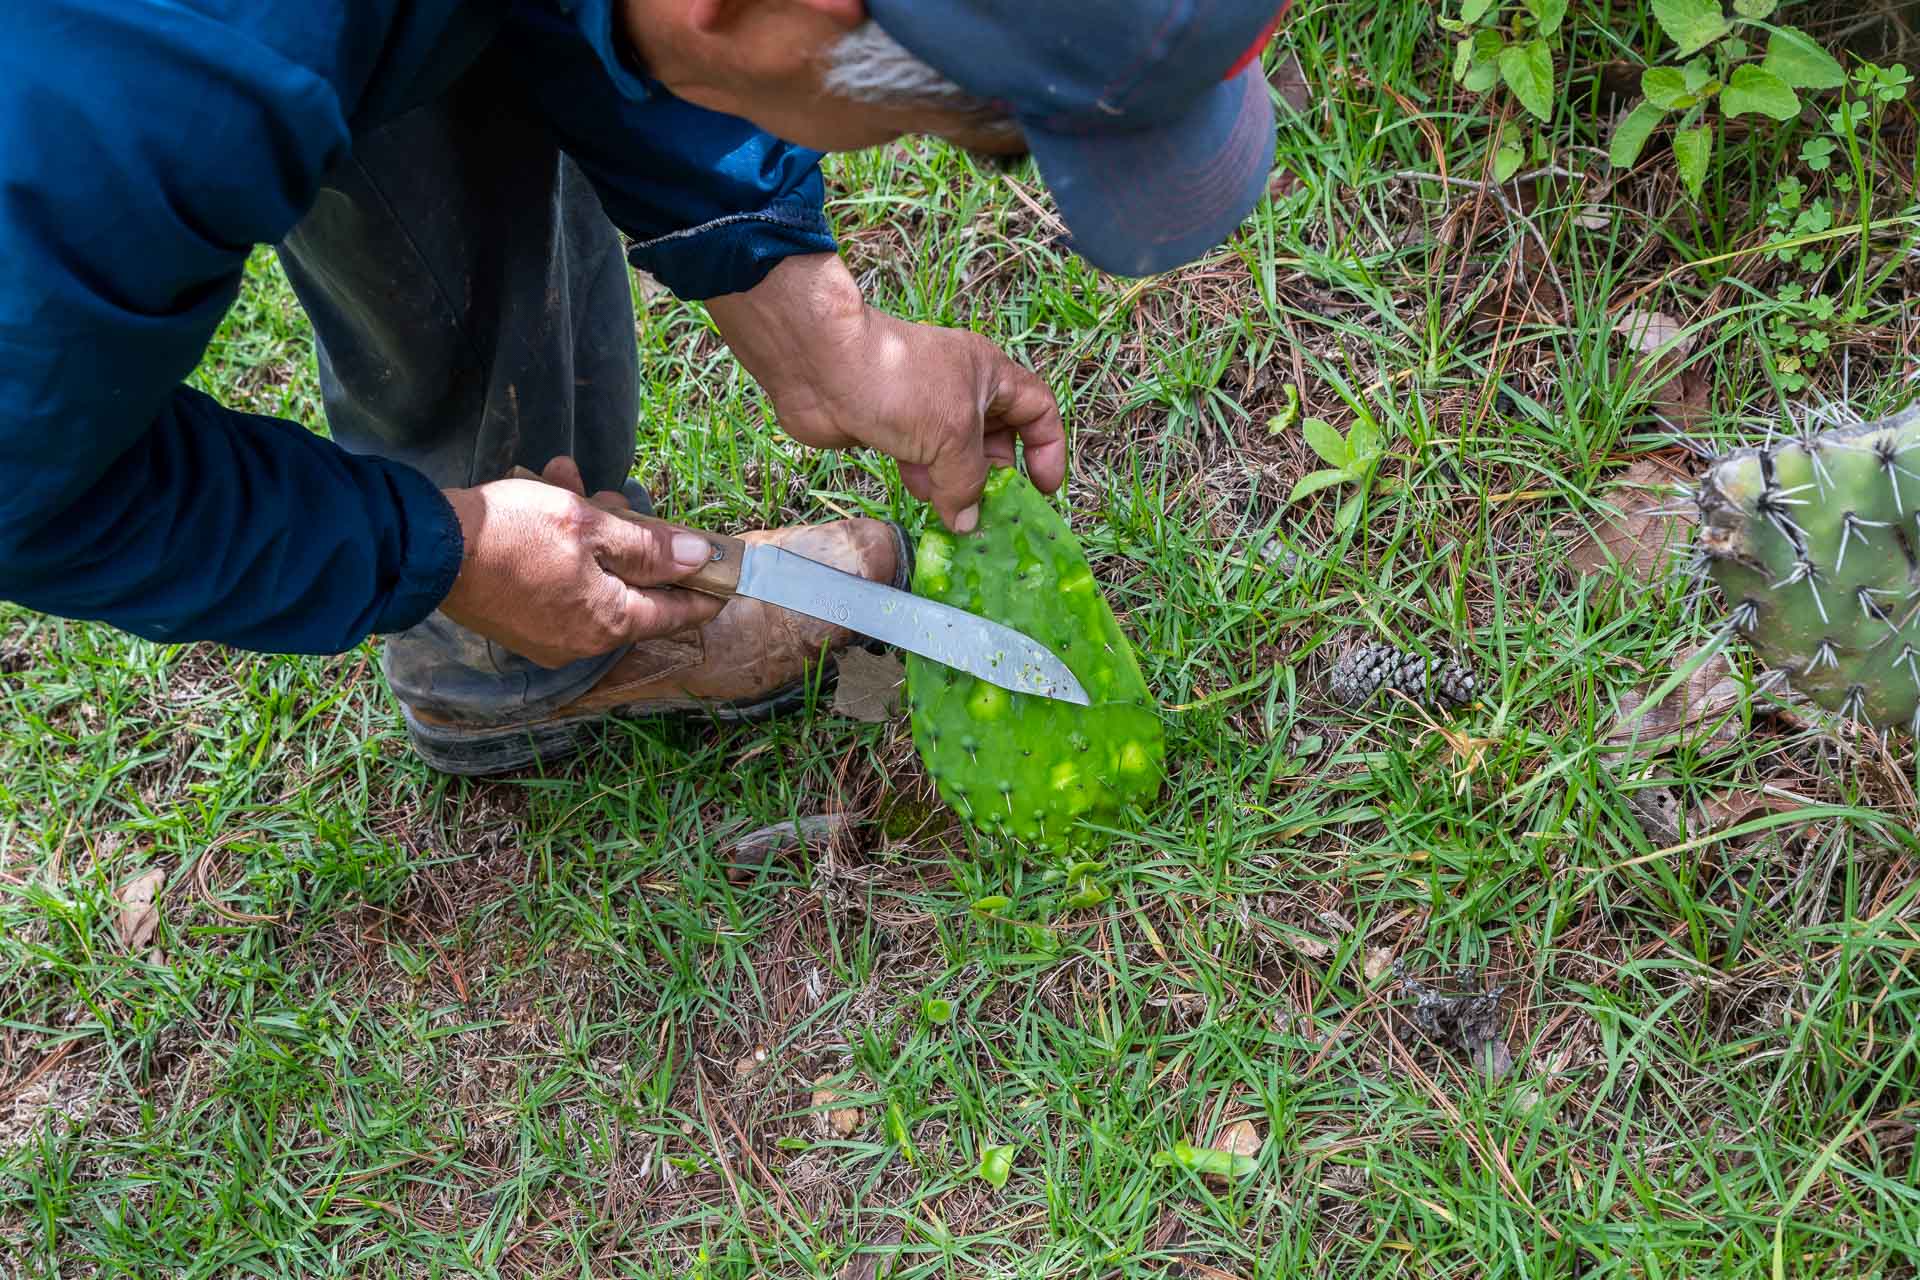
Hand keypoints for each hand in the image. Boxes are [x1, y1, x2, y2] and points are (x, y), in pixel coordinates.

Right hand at [438, 457, 723, 667]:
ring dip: (590, 531)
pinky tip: (546, 496)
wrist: (425, 548)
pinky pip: (559, 584)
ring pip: (593, 578)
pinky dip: (560, 548)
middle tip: (618, 500)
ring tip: (570, 483)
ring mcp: (549, 637)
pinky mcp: (521, 623)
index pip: (676, 612)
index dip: (704, 587)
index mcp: (609, 622)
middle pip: (631, 589)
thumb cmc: (514, 532)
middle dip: (631, 540)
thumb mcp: (588, 524)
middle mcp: (583, 642)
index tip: (726, 572)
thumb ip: (648, 546)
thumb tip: (698, 558)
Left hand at [708, 254, 1066, 532]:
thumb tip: (969, 522)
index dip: (1047, 449)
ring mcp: (925, 409)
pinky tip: (926, 501)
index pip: (1037, 410)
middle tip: (996, 515)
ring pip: (956, 456)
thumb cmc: (898, 384)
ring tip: (960, 518)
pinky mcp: (892, 427)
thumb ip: (968, 482)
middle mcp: (962, 389)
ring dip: (960, 487)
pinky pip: (922, 463)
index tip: (1044, 489)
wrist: (820, 366)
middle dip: (998, 477)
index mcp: (989, 375)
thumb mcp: (951, 435)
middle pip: (997, 439)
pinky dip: (928, 484)